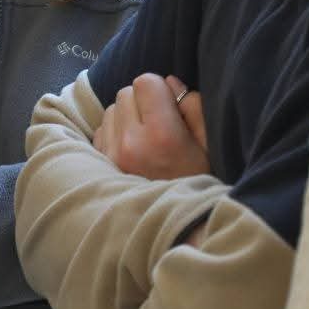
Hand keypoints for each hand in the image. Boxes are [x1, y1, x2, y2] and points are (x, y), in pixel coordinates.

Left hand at [91, 73, 211, 178]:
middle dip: (143, 102)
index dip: (160, 90)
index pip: (146, 82)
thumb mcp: (209, 144)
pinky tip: (133, 150)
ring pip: (111, 109)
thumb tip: (169, 82)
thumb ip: (193, 106)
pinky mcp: (99, 164)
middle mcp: (130, 144)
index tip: (171, 108)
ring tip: (146, 139)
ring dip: (127, 117)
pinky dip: (115, 132)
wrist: (177, 226)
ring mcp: (110, 155)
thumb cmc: (198, 181)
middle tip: (159, 124)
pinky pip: (102, 129)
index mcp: (162, 136)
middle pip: (126, 93)